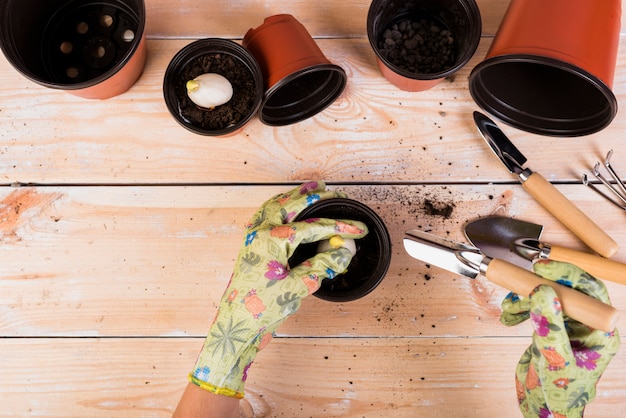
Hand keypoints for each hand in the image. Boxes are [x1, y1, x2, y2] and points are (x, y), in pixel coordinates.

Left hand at [189, 181, 367, 397]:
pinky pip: (265, 215)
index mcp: (271, 240)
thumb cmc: (261, 309)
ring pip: (276, 205)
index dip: (338, 226)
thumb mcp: (298, 288)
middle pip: (291, 205)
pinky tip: (288, 205)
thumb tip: (343, 250)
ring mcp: (253, 237)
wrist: (237, 326)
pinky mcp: (252, 245)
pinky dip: (280, 205)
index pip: (312, 227)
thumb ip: (322, 266)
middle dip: (314, 197)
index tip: (357, 229)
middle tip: (335, 193)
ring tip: (313, 188)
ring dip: (295, 196)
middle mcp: (260, 233)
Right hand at [500, 260, 619, 417]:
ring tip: (509, 308)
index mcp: (599, 332)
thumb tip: (544, 291)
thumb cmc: (559, 394)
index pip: (590, 292)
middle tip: (521, 282)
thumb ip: (550, 327)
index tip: (541, 268)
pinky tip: (509, 316)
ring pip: (548, 296)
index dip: (567, 275)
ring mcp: (568, 326)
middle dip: (541, 284)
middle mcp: (586, 325)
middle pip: (567, 289)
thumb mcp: (554, 361)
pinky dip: (519, 307)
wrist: (545, 409)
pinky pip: (535, 307)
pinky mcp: (550, 329)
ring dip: (525, 298)